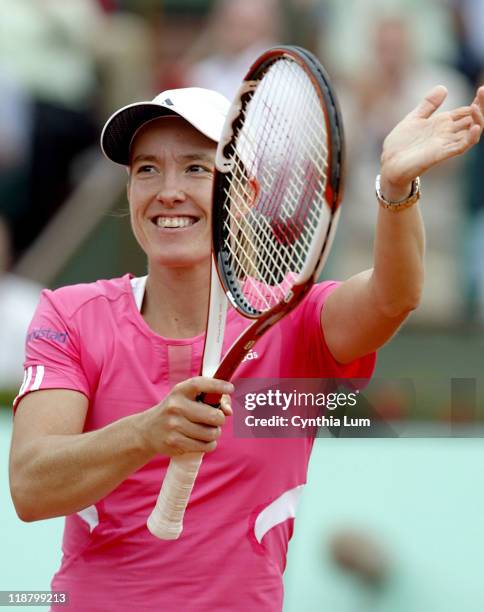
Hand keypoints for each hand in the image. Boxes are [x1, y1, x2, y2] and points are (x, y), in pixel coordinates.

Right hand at [140, 377, 233, 456]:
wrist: (148, 430)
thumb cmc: (176, 411)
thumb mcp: (188, 399)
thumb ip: (213, 399)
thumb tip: (228, 411)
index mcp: (180, 391)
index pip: (200, 384)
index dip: (217, 385)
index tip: (230, 388)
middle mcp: (176, 406)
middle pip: (213, 416)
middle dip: (220, 419)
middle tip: (215, 419)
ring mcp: (174, 425)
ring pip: (211, 433)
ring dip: (214, 433)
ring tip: (207, 431)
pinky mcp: (174, 442)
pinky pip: (204, 446)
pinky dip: (209, 444)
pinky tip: (202, 440)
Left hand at [379, 85, 483, 199]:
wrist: (389, 163)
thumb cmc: (400, 145)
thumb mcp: (414, 118)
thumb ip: (428, 105)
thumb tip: (444, 87)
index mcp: (442, 124)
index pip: (466, 112)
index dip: (476, 101)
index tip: (481, 89)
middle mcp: (447, 133)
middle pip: (472, 120)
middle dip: (481, 106)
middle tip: (483, 90)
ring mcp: (445, 144)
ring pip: (471, 132)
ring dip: (478, 119)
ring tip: (476, 107)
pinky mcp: (441, 154)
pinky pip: (461, 147)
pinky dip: (471, 137)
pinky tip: (476, 127)